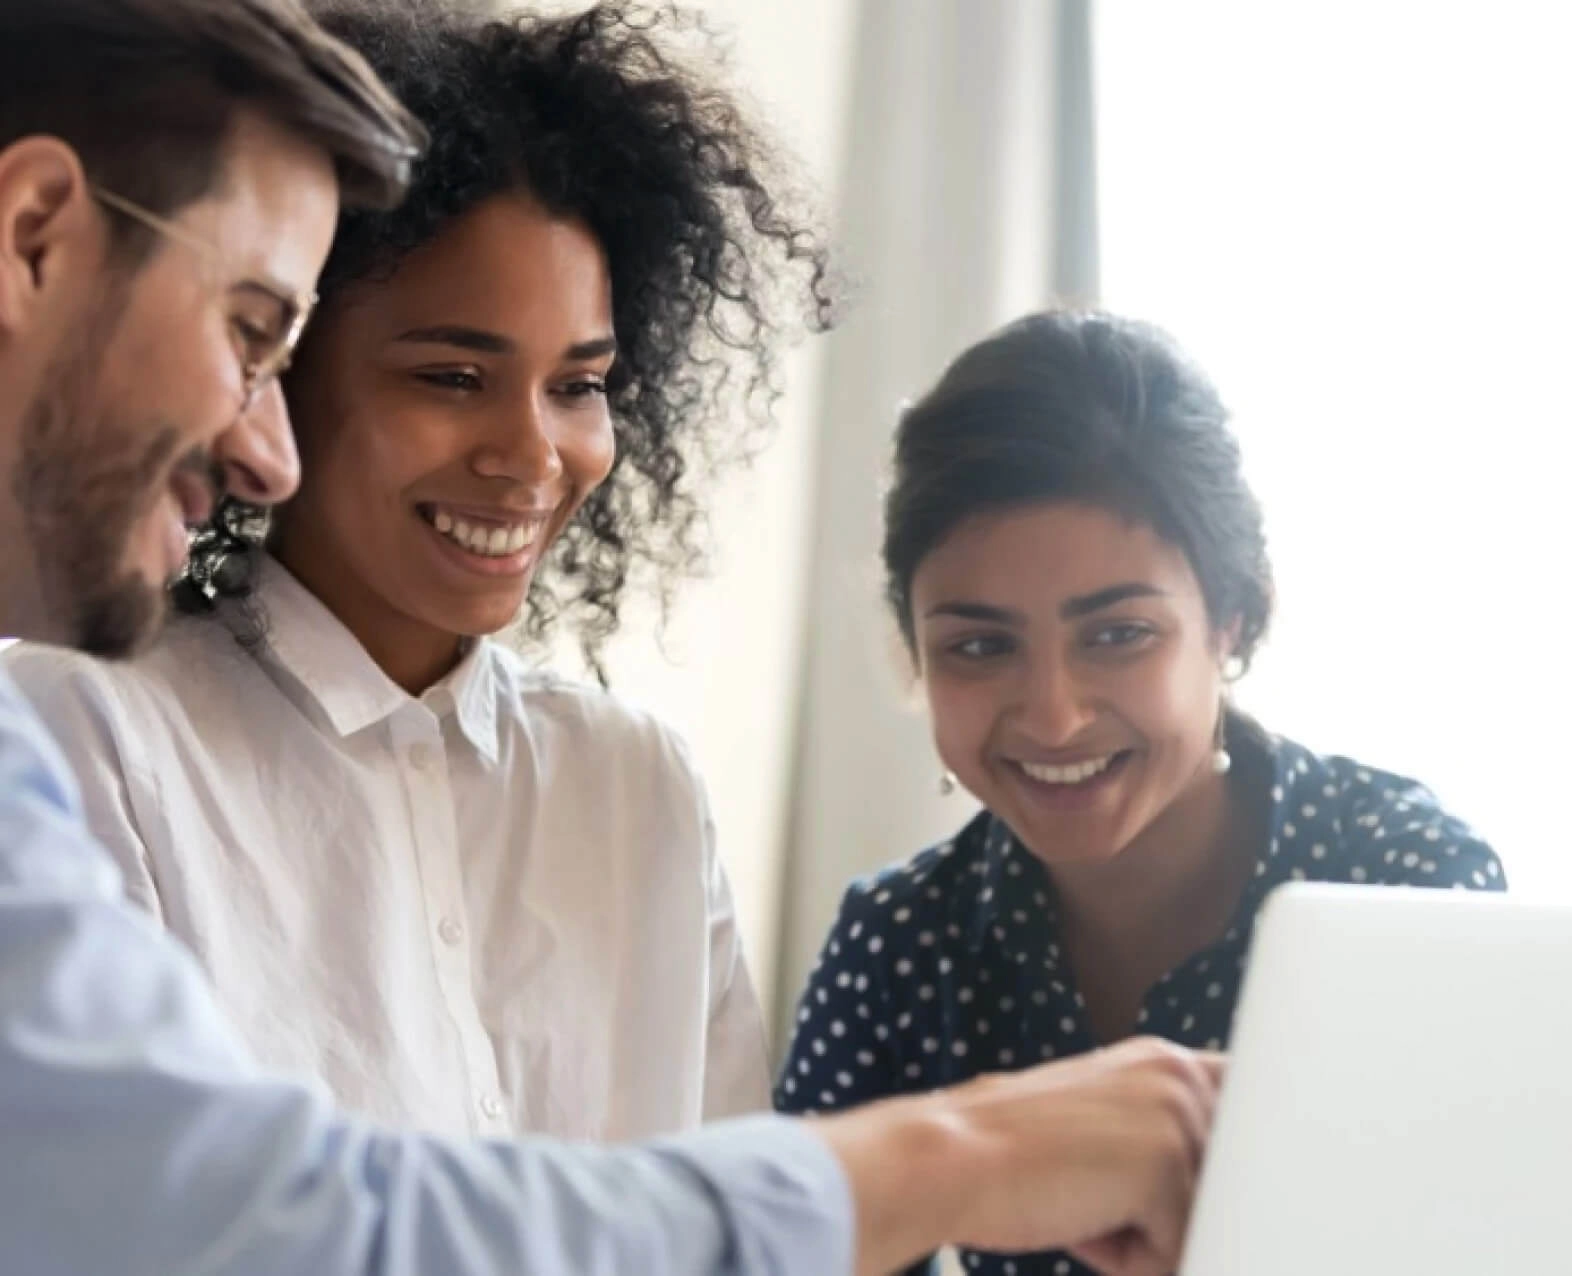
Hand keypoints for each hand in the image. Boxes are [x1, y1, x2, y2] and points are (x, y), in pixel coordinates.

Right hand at [947, 1038, 1223, 1272]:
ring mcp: (1176, 1115)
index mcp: (1164, 1061)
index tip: (1216, 1190)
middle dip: (1173, 1214)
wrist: (947, 1159)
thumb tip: (1223, 1198)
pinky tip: (1078, 1223)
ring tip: (1082, 1208)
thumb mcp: (1100, 1127)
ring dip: (1148, 1239)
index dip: (1228, 1167)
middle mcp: (1179, 1075)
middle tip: (1098, 1198)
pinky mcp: (1165, 1165)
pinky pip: (1177, 1251)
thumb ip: (1162, 1137)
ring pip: (1203, 1221)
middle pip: (1231, 1183)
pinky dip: (1129, 1260)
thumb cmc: (1009, 1156)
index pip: (1247, 1112)